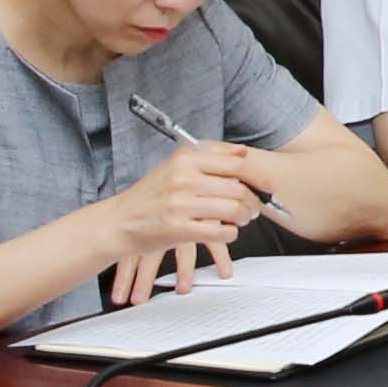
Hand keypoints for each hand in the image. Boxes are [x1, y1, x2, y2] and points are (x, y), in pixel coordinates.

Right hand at [94, 146, 267, 306]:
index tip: (268, 185)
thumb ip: (208, 158)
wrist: (118, 222)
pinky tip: (223, 231)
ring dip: (243, 218)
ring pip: (233, 210)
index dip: (258, 176)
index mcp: (185, 158)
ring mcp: (180, 203)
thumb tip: (243, 152)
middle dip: (252, 201)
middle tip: (252, 209)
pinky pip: (221, 232)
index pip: (235, 163)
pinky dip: (229, 234)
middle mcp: (183, 178)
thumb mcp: (174, 167)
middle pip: (238, 188)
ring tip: (239, 220)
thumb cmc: (150, 196)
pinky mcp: (179, 228)